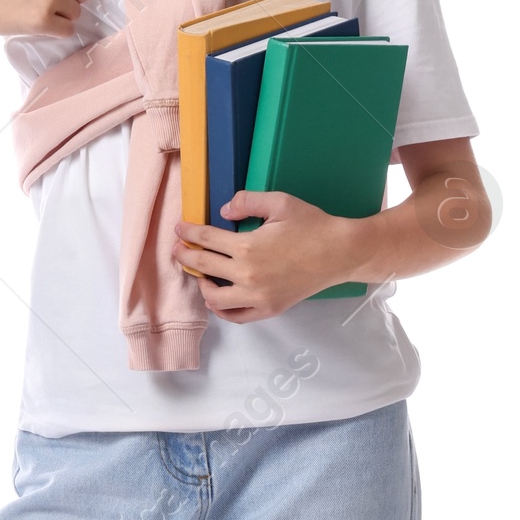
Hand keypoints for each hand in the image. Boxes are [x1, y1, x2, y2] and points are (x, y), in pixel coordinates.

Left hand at [174, 190, 363, 320]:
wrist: (340, 253)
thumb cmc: (312, 225)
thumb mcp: (280, 203)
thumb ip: (247, 202)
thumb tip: (223, 211)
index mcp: (247, 247)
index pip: (206, 240)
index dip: (188, 233)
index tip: (179, 229)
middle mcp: (247, 276)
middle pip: (204, 267)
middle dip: (186, 256)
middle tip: (179, 250)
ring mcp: (257, 297)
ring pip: (214, 298)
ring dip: (202, 284)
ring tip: (201, 274)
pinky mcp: (269, 309)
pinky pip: (236, 317)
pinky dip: (222, 309)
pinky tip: (218, 297)